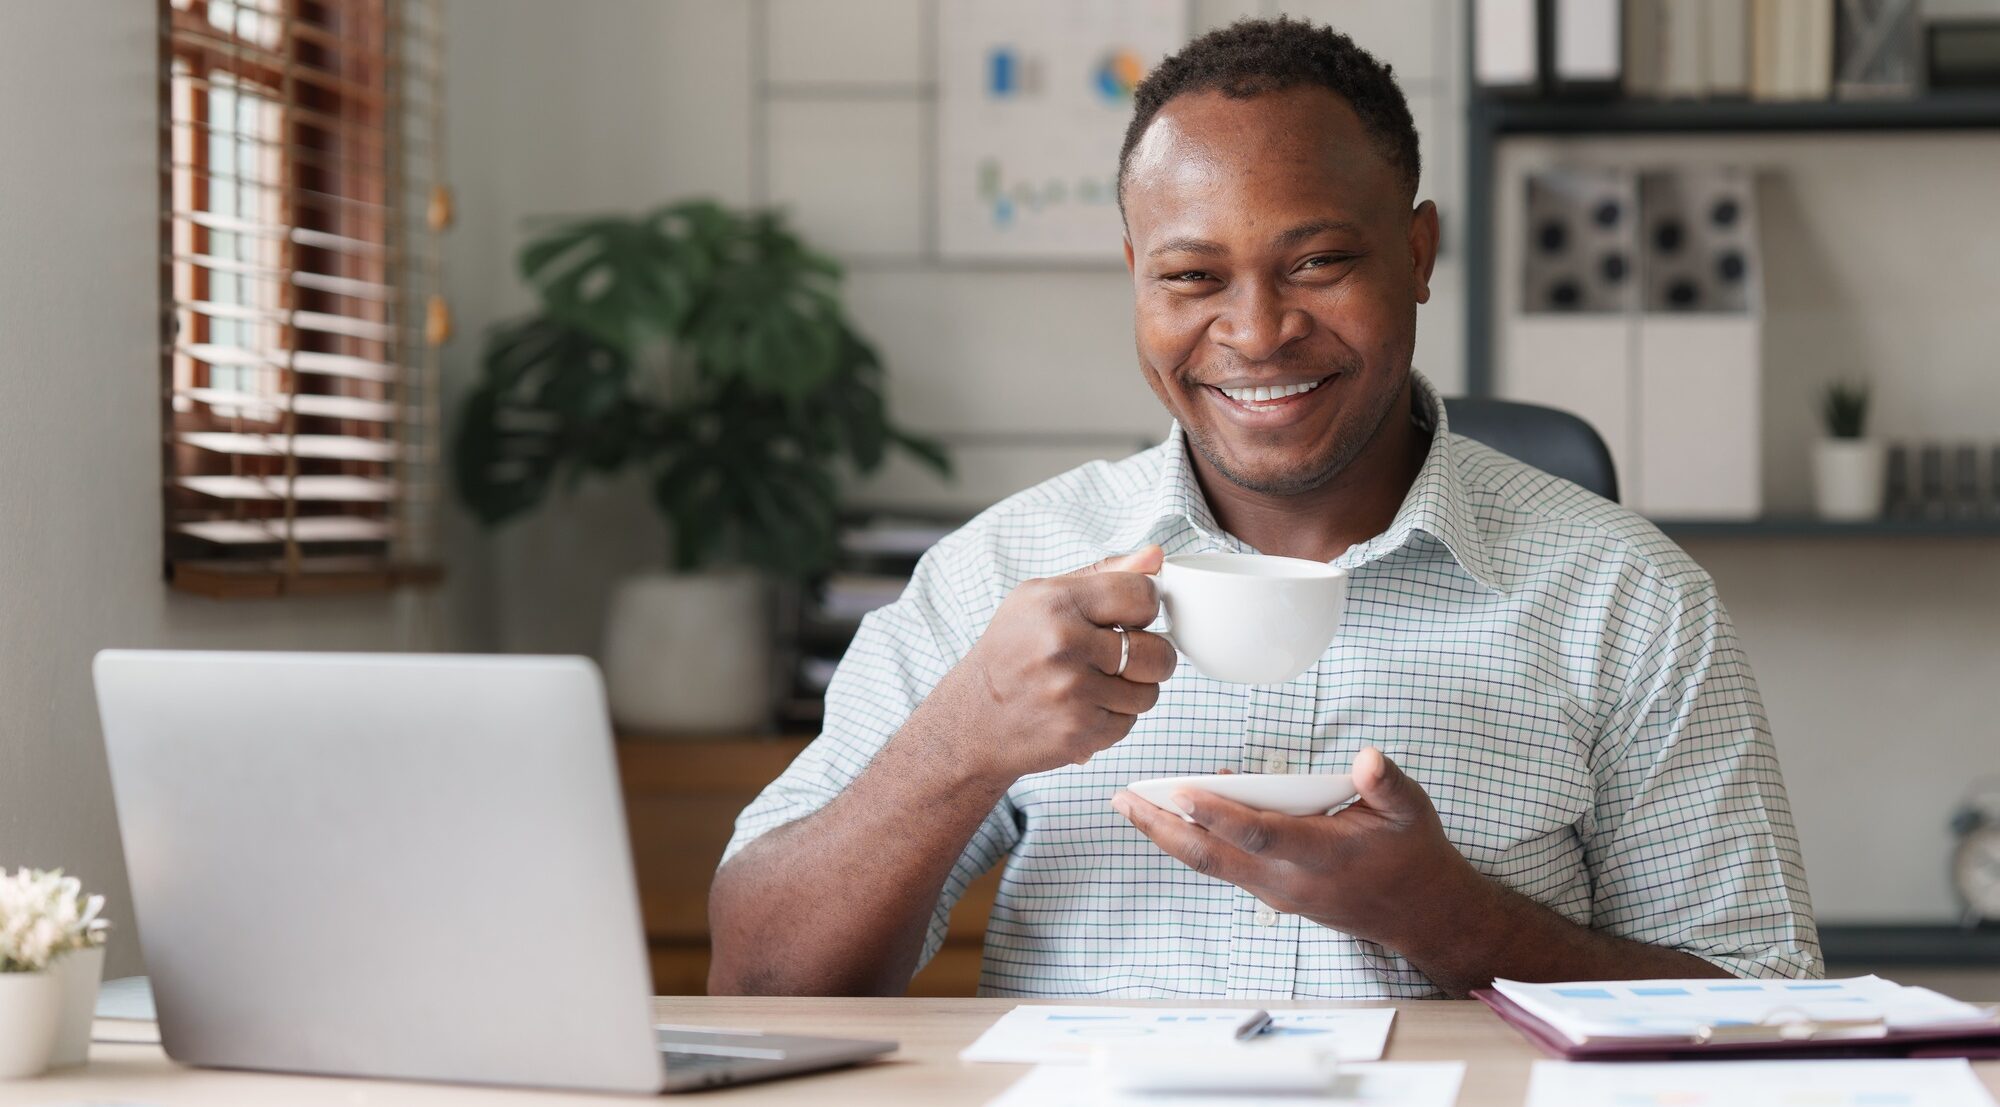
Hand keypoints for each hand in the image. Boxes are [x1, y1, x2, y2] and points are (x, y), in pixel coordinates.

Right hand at [929, 546, 1178, 782]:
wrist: (971, 719)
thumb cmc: (1010, 651)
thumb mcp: (1042, 598)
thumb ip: (1103, 575)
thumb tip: (1155, 556)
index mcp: (1055, 603)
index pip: (1141, 595)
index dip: (1144, 608)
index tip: (1131, 617)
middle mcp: (1062, 645)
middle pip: (1157, 652)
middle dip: (1151, 657)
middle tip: (1125, 657)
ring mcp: (1071, 692)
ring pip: (1149, 693)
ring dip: (1132, 691)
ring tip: (1098, 685)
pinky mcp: (1078, 732)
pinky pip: (1129, 724)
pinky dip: (1113, 719)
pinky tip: (1084, 709)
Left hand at [1109, 747, 1491, 950]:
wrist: (1419, 913)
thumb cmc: (1412, 853)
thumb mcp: (1411, 811)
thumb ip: (1386, 784)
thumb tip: (1368, 758)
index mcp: (1323, 856)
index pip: (1260, 834)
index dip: (1219, 813)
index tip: (1180, 790)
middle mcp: (1289, 880)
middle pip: (1213, 856)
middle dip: (1163, 828)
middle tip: (1124, 799)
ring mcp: (1276, 891)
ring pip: (1210, 863)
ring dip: (1168, 835)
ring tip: (1131, 804)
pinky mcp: (1271, 891)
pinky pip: (1223, 863)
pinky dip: (1195, 838)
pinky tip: (1178, 807)